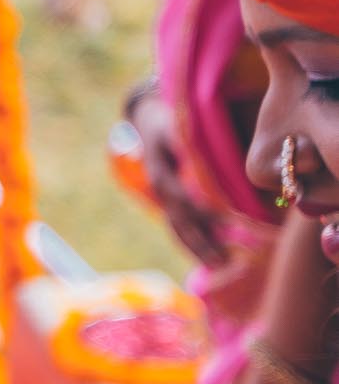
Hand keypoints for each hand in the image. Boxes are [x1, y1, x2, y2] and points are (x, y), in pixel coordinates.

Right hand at [129, 84, 227, 267]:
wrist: (146, 118)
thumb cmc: (171, 118)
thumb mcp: (179, 123)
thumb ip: (192, 141)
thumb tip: (220, 159)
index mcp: (162, 172)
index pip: (189, 199)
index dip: (212, 213)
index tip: (236, 225)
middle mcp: (161, 189)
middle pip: (181, 221)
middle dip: (203, 242)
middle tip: (225, 261)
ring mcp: (162, 197)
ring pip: (178, 228)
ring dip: (198, 249)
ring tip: (219, 266)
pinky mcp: (168, 201)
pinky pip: (178, 226)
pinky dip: (193, 242)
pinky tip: (209, 256)